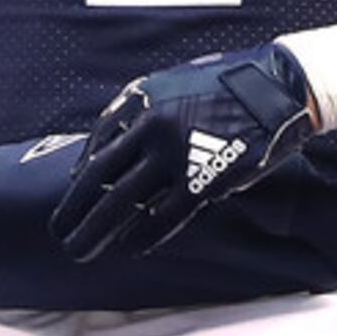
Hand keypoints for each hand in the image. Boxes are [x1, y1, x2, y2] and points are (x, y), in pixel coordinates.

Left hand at [48, 43, 316, 261]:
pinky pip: (164, 215)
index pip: (97, 146)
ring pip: (123, 202)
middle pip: (99, 178)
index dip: (80, 177)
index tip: (72, 195)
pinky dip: (143, 235)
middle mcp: (149, 126)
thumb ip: (139, 112)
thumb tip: (107, 147)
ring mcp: (175, 153)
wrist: (278, 86)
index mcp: (139, 101)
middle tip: (58, 233)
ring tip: (80, 250)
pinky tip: (129, 249)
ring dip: (98, 230)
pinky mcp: (204, 177)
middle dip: (74, 209)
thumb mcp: (171, 85)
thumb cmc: (224, 85)